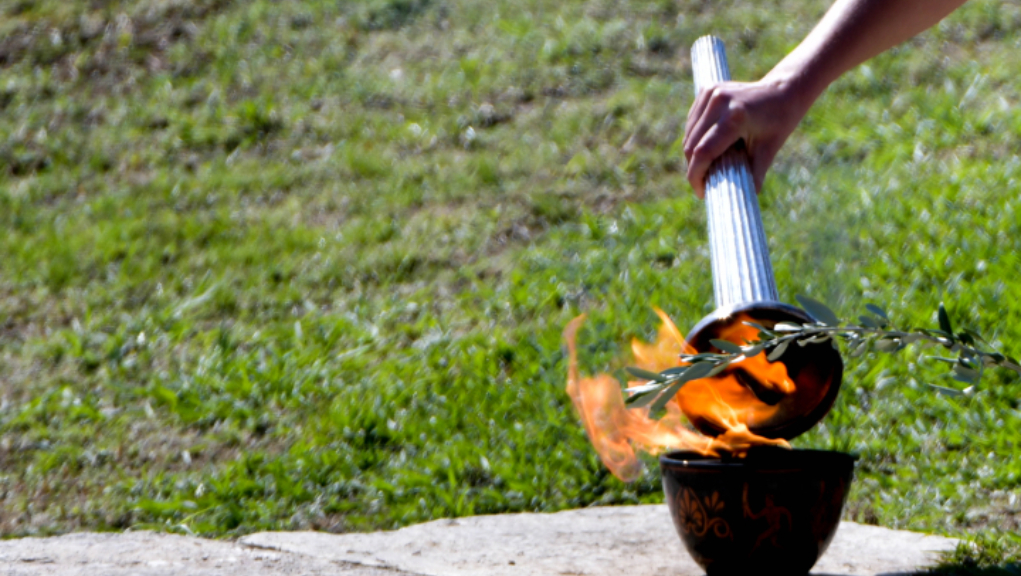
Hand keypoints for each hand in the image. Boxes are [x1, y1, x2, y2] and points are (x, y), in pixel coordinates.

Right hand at [682, 78, 807, 197]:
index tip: (701, 192)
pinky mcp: (707, 89)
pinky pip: (692, 122)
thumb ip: (754, 175)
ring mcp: (711, 92)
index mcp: (735, 117)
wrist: (785, 89)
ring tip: (705, 169)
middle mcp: (719, 101)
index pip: (703, 152)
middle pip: (691, 144)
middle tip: (703, 184)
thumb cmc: (780, 121)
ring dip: (692, 155)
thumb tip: (743, 203)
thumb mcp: (769, 150)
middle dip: (694, 168)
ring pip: (689, 134)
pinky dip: (694, 139)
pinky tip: (706, 149)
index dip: (697, 176)